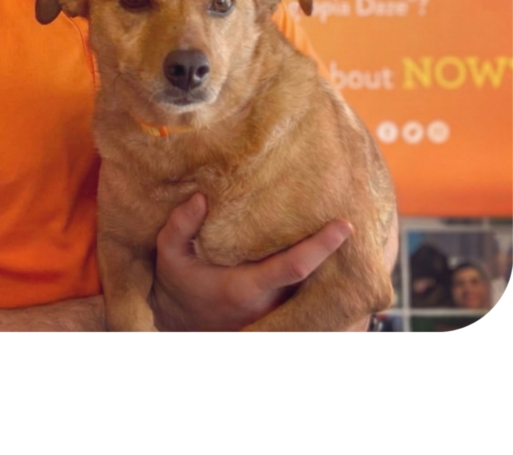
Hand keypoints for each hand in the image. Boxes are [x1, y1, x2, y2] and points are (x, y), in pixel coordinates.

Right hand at [150, 193, 352, 330]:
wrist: (181, 323)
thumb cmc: (179, 284)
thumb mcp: (169, 254)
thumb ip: (181, 226)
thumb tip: (202, 198)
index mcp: (245, 288)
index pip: (294, 267)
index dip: (321, 247)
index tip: (344, 226)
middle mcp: (268, 305)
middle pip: (315, 280)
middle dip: (336, 255)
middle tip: (352, 219)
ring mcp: (276, 316)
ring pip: (314, 292)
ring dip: (331, 268)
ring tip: (344, 233)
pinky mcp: (280, 319)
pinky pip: (309, 299)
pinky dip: (322, 280)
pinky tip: (330, 257)